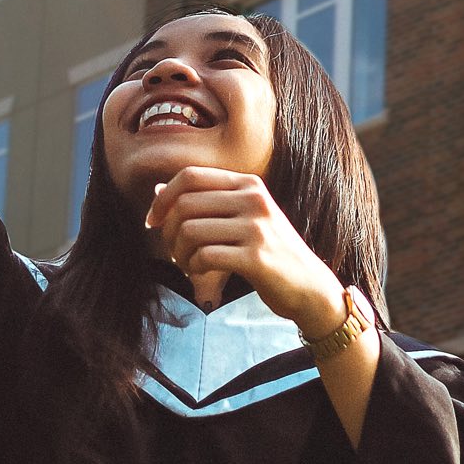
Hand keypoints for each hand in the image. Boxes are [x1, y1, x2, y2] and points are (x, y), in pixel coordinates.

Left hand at [144, 167, 345, 335]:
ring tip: (188, 264)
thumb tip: (158, 191)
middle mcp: (253, 199)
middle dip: (168, 231)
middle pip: (185, 204)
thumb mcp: (243, 219)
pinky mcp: (256, 257)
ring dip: (179, 253)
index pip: (190, 176)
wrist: (310, 288)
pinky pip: (204, 256)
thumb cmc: (269, 253)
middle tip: (173, 251)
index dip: (163, 198)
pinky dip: (193, 267)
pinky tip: (200, 273)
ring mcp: (257, 227)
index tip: (153, 221)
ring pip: (190, 230)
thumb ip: (205, 203)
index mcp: (248, 184)